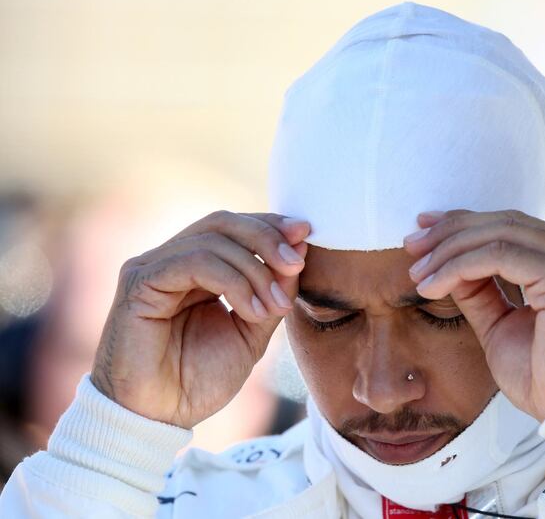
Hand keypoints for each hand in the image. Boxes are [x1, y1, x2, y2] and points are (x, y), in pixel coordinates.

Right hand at [90, 210, 309, 428]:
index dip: (270, 225)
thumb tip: (299, 253)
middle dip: (267, 238)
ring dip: (255, 269)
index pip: (234, 228)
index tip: (306, 235)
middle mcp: (170, 259)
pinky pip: (193, 262)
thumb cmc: (197, 380)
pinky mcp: (139, 282)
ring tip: (277, 304)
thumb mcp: (251, 333)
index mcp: (195, 268)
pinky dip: (232, 281)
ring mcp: (151, 267)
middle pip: (223, 222)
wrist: (157, 419)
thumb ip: (271, 293)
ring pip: (212, 240)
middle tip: (296, 264)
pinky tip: (252, 310)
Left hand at [404, 209, 544, 420]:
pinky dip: (459, 267)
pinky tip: (433, 286)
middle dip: (451, 231)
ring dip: (449, 249)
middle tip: (411, 245)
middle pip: (506, 222)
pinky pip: (499, 256)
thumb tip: (446, 262)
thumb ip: (480, 291)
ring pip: (500, 234)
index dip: (466, 224)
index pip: (514, 226)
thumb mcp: (501, 326)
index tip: (424, 231)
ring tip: (417, 271)